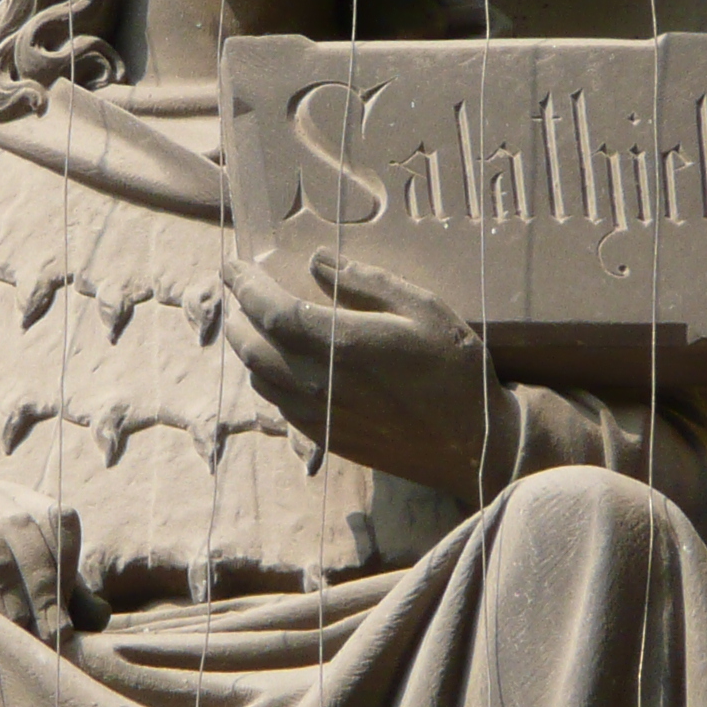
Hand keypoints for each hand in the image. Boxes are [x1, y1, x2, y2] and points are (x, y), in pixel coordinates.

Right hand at [0, 470, 96, 639]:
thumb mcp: (21, 555)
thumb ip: (63, 587)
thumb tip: (99, 619)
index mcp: (26, 502)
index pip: (60, 522)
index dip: (68, 569)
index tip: (65, 619)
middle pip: (28, 542)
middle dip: (43, 595)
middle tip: (49, 640)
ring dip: (9, 598)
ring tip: (16, 635)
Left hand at [220, 248, 512, 498]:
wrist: (474, 444)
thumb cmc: (455, 369)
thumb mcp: (423, 308)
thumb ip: (367, 284)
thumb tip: (318, 262)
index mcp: (343, 345)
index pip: (272, 311)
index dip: (245, 286)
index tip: (232, 265)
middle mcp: (321, 383)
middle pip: (252, 348)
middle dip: (237, 316)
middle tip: (237, 293)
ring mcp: (320, 416)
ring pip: (260, 380)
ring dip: (248, 348)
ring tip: (253, 325)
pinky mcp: (327, 439)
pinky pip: (279, 406)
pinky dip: (268, 378)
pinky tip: (280, 365)